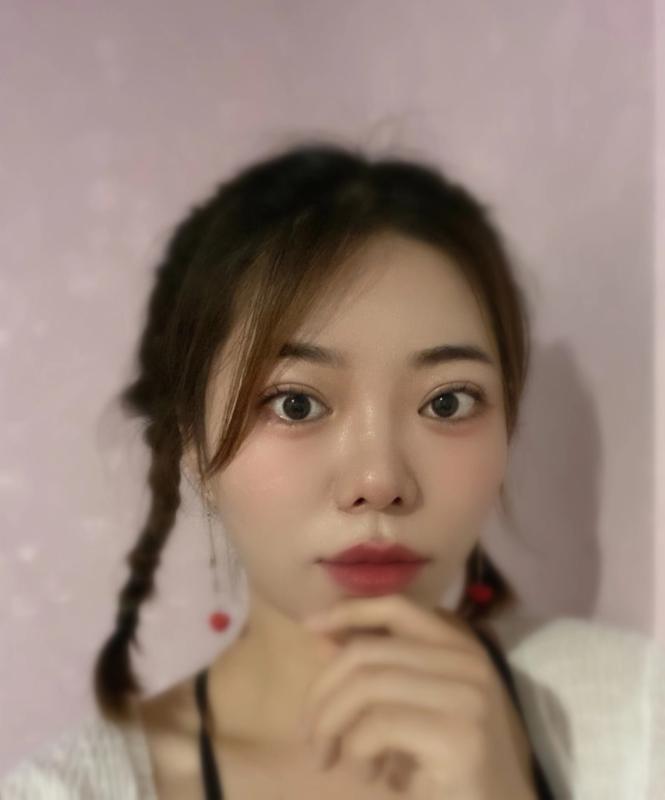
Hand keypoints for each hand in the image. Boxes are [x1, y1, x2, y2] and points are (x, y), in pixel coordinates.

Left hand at [300, 594, 535, 799]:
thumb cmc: (449, 769)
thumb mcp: (407, 710)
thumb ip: (372, 673)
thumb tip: (321, 636)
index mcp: (458, 647)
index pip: (396, 607)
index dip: (349, 611)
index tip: (310, 627)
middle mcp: (467, 662)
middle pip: (367, 651)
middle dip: (323, 691)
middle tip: (309, 735)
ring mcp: (467, 697)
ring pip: (367, 686)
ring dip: (331, 724)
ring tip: (328, 757)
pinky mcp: (458, 736)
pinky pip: (378, 727)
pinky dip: (356, 751)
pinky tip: (368, 774)